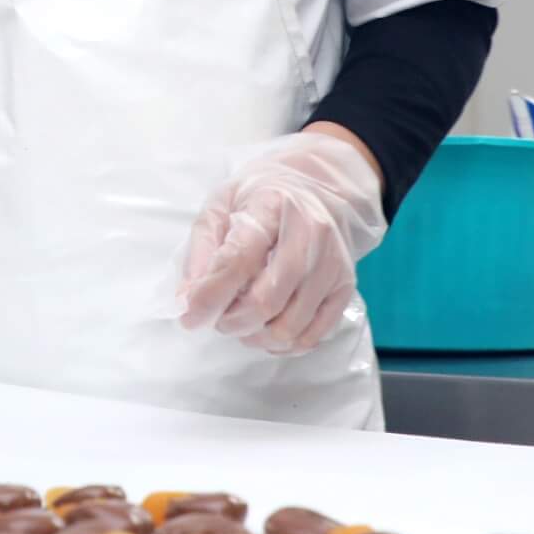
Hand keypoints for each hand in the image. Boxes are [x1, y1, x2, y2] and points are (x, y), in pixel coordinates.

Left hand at [177, 130, 386, 354]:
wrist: (317, 187)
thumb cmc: (262, 197)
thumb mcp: (221, 205)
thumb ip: (201, 250)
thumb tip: (187, 301)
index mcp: (272, 206)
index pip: (239, 260)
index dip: (210, 295)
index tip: (189, 315)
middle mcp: (310, 234)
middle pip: (266, 300)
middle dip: (231, 322)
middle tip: (218, 318)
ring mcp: (332, 263)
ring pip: (290, 325)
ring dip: (255, 337)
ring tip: (241, 323)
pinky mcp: (345, 286)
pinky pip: (314, 335)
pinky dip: (283, 345)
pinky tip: (266, 331)